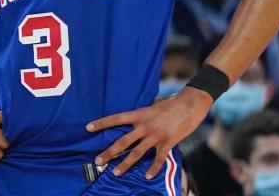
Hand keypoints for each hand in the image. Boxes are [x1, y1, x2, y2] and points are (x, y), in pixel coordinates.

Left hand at [86, 86, 211, 178]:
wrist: (191, 103)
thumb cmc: (172, 102)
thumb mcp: (153, 104)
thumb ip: (143, 112)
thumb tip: (136, 115)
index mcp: (139, 114)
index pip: (115, 118)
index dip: (101, 123)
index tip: (88, 128)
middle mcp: (145, 125)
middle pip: (123, 141)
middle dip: (109, 152)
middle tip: (98, 161)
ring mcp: (156, 134)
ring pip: (137, 152)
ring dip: (126, 164)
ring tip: (116, 173)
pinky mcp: (168, 142)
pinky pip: (158, 158)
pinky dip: (153, 168)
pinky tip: (146, 176)